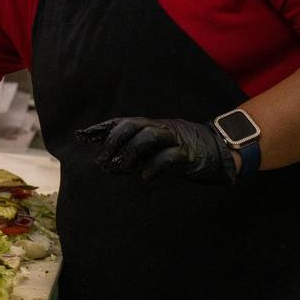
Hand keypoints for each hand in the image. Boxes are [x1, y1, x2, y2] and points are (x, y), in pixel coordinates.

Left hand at [75, 118, 236, 184]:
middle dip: (113, 141)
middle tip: (102, 161)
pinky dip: (154, 167)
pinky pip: (168, 157)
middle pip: (132, 125)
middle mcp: (160, 128)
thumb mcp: (153, 147)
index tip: (82, 136)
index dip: (101, 128)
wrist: (217, 150)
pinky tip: (144, 177)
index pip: (121, 122)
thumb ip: (132, 150)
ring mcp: (174, 139)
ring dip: (130, 152)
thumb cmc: (179, 150)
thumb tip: (104, 161)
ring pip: (149, 136)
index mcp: (150, 125)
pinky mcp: (187, 154)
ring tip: (119, 168)